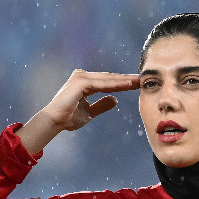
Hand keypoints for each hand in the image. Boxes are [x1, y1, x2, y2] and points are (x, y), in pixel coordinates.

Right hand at [17, 70, 139, 153]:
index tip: (138, 84)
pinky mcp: (80, 83)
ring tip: (139, 81)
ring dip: (124, 80)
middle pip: (109, 78)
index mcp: (85, 83)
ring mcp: (81, 78)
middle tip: (143, 79)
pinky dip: (116, 84)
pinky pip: (102, 84)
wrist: (55, 121)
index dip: (123, 83)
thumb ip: (102, 105)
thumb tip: (115, 99)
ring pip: (107, 79)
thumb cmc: (69, 118)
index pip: (108, 81)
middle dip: (126, 79)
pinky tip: (128, 85)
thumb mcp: (90, 112)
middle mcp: (82, 77)